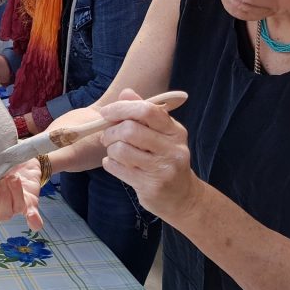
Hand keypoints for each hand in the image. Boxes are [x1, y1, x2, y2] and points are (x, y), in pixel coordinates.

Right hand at [0, 159, 43, 229]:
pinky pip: (32, 214)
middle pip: (1, 214)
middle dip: (3, 196)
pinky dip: (33, 219)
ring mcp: (17, 205)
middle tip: (3, 180)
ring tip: (14, 178)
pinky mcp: (30, 201)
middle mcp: (2, 206)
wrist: (18, 156)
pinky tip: (32, 219)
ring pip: (16, 209)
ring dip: (16, 194)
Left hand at [99, 88, 204, 222]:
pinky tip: (117, 164)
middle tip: (107, 137)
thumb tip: (126, 92)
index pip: (147, 110)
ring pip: (121, 150)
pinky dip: (110, 163)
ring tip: (115, 152)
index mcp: (175, 131)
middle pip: (130, 130)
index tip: (106, 113)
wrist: (182, 197)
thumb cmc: (165, 159)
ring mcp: (163, 169)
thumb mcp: (160, 134)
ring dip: (110, 149)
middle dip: (111, 132)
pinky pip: (117, 168)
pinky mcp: (150, 186)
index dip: (121, 108)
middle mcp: (173, 149)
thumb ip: (143, 113)